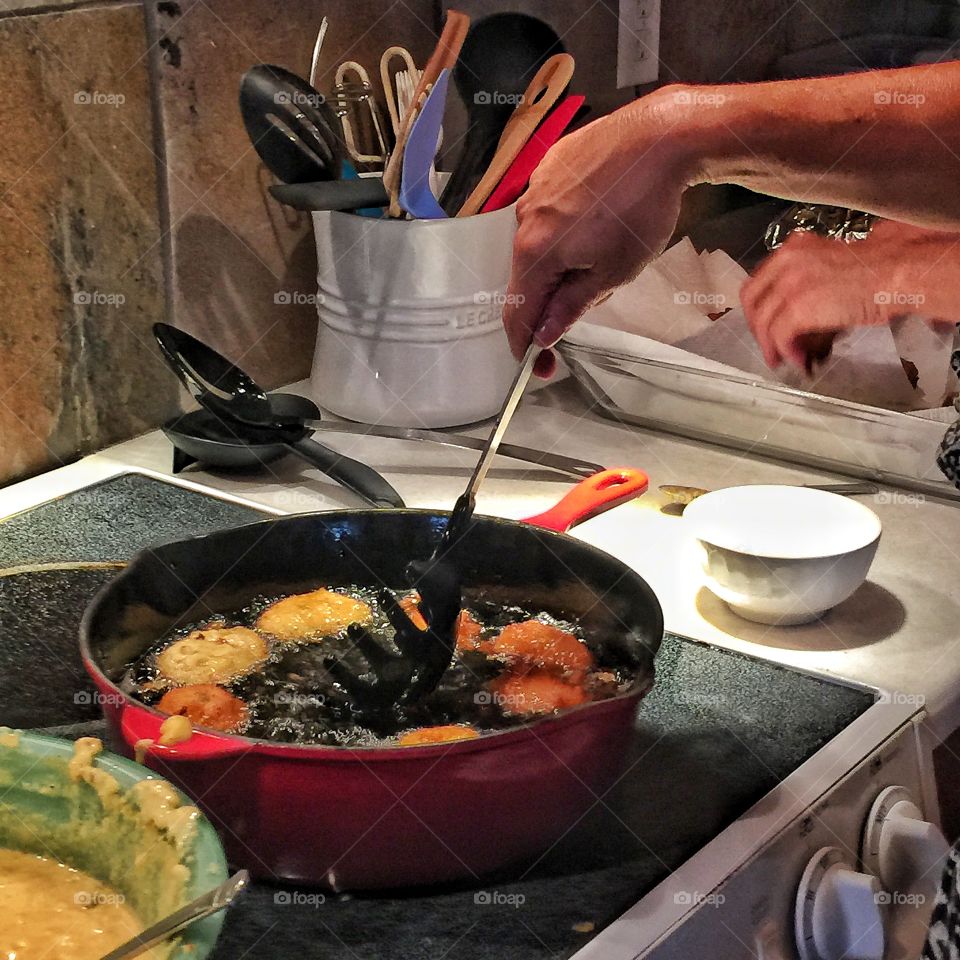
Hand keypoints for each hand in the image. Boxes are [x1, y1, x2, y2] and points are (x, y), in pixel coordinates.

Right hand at [502, 91, 691, 376]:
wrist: (660, 139)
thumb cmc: (641, 208)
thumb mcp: (612, 273)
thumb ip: (571, 306)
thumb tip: (545, 333)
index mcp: (535, 252)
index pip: (517, 311)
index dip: (523, 341)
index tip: (530, 360)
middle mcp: (524, 219)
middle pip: (526, 276)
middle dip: (548, 300)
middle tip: (577, 311)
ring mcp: (535, 189)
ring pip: (538, 242)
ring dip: (560, 260)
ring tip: (602, 254)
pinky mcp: (550, 167)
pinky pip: (549, 209)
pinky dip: (565, 226)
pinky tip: (597, 220)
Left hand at [741, 230, 895, 369]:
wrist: (895, 272)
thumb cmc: (875, 272)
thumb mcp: (828, 267)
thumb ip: (804, 285)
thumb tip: (795, 319)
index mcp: (792, 249)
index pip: (758, 282)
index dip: (758, 309)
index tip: (765, 326)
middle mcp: (786, 262)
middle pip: (752, 301)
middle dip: (757, 328)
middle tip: (769, 346)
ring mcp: (790, 283)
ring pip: (764, 321)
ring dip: (771, 346)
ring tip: (782, 360)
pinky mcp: (798, 306)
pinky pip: (780, 335)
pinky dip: (787, 351)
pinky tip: (798, 360)